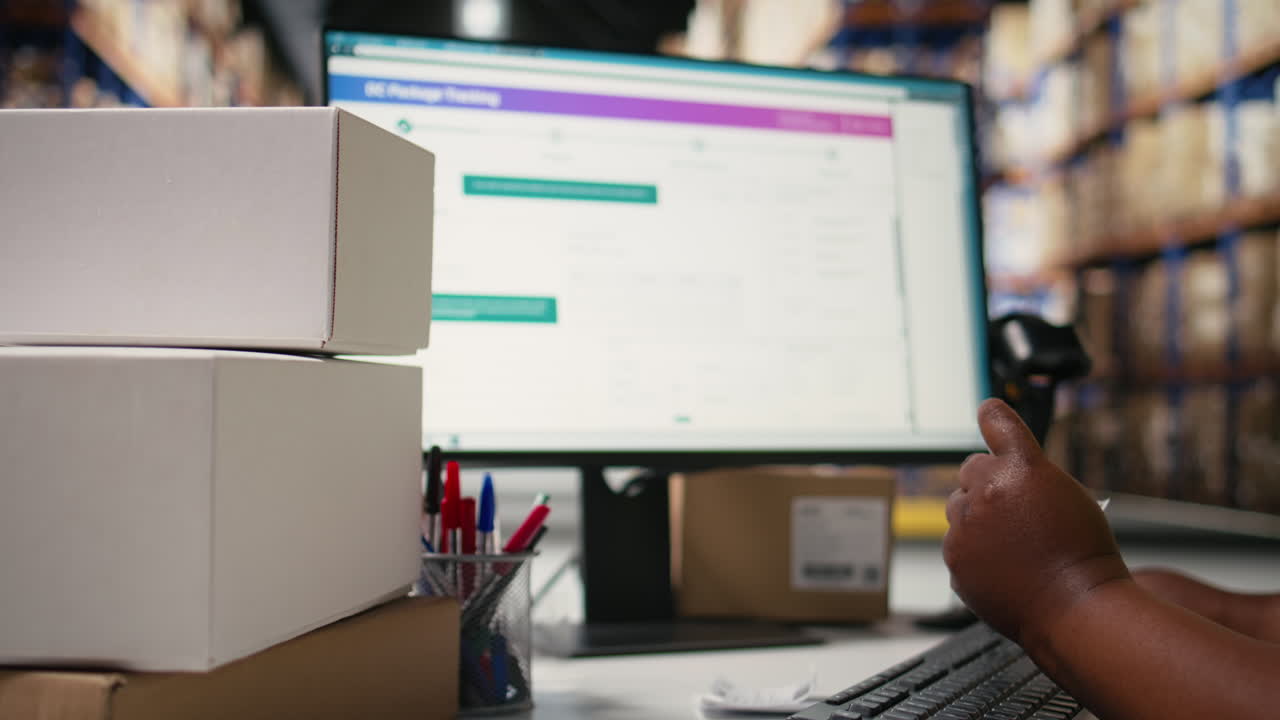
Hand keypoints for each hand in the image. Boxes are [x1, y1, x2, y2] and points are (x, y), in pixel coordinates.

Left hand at [943, 398, 1128, 648]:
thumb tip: (1002, 478)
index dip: (993, 415)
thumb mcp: (1069, 497)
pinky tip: (1004, 567)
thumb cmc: (1084, 555)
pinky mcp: (954, 557)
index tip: (987, 411)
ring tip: (1012, 543)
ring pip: (959, 508)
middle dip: (986, 482)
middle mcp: (987, 490)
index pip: (998, 424)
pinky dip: (974, 552)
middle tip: (1012, 508)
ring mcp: (966, 525)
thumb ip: (1030, 478)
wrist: (1076, 607)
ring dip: (977, 516)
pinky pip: (958, 544)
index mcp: (1023, 468)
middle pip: (970, 469)